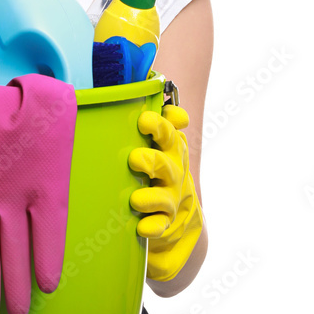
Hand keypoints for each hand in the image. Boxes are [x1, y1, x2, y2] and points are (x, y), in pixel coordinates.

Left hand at [128, 105, 203, 281]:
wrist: (178, 217)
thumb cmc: (157, 169)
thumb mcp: (156, 144)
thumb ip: (148, 121)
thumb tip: (135, 86)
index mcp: (170, 146)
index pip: (171, 130)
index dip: (164, 123)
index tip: (146, 119)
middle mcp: (173, 169)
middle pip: (167, 161)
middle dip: (152, 159)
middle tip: (135, 158)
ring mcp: (171, 197)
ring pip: (164, 195)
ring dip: (150, 197)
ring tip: (136, 199)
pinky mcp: (166, 221)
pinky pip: (161, 224)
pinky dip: (153, 226)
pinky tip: (143, 227)